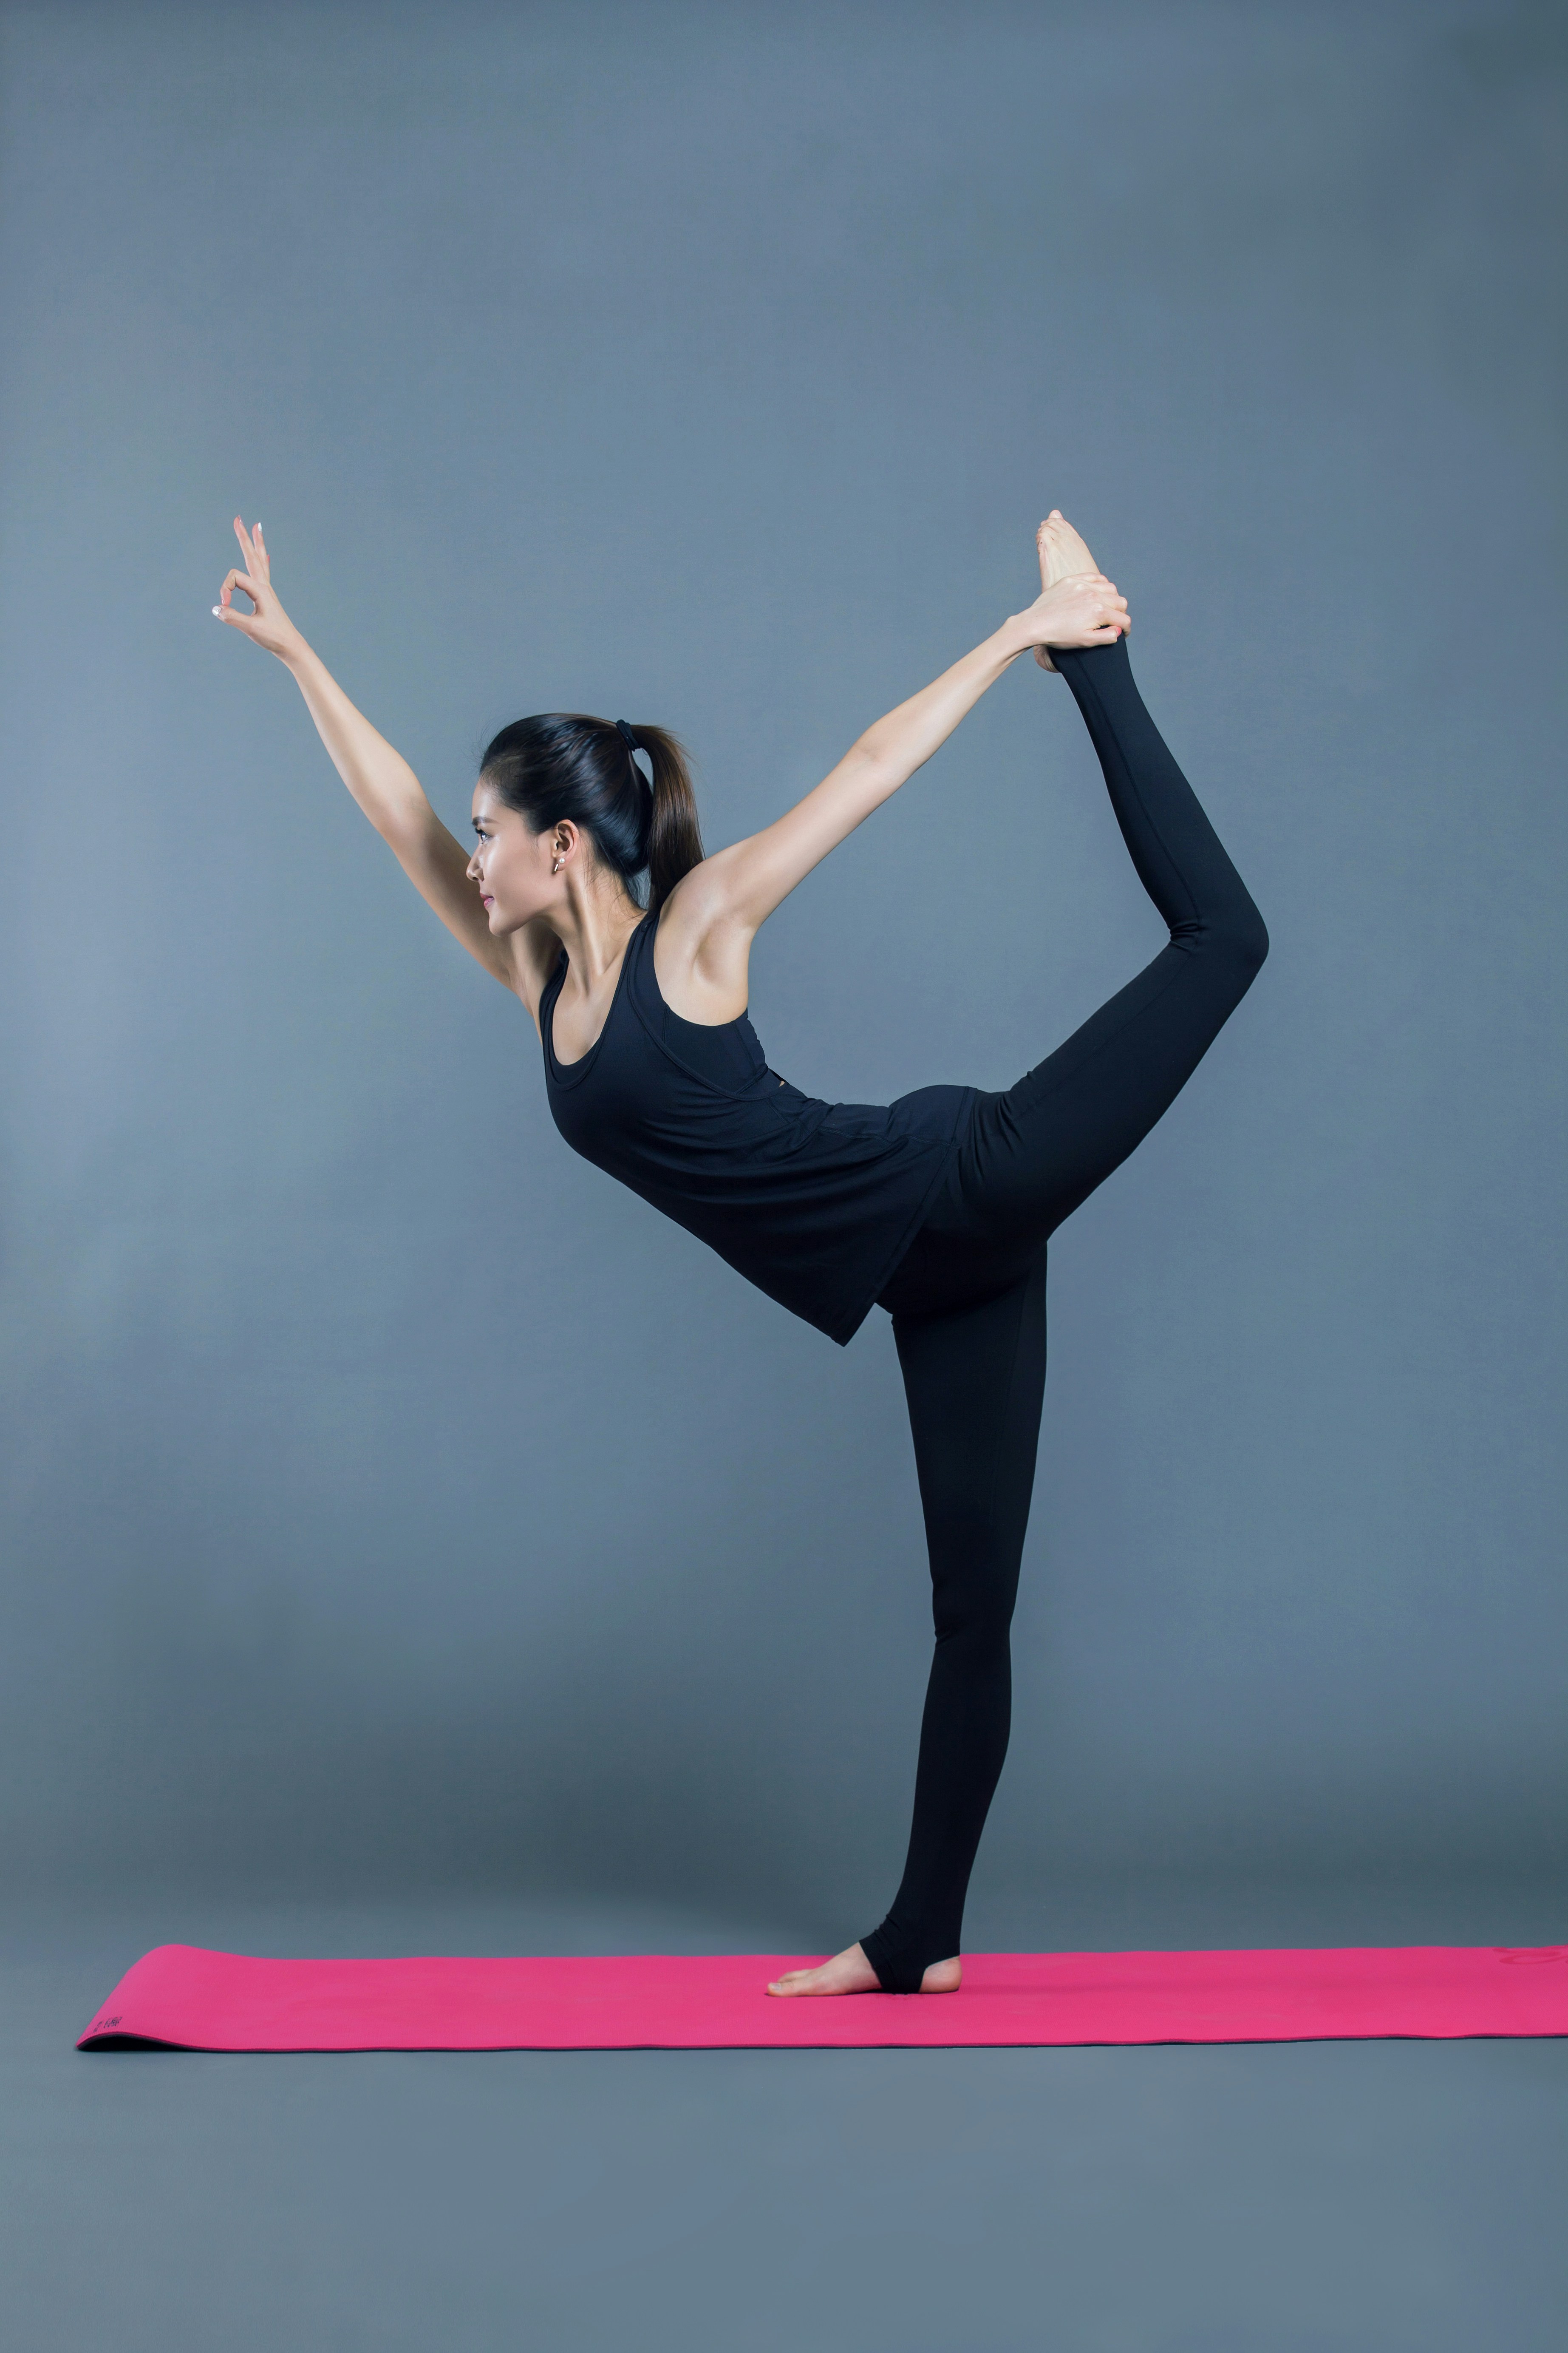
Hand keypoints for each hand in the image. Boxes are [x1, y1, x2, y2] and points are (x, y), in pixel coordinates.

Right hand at [212, 518, 302, 660]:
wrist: (291, 646)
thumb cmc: (274, 637)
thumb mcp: (251, 628)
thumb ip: (232, 617)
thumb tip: (216, 608)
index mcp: (260, 590)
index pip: (233, 578)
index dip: (224, 590)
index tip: (223, 607)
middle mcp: (264, 586)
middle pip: (251, 555)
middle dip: (244, 537)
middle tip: (238, 518)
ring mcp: (266, 590)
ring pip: (259, 560)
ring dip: (256, 543)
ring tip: (256, 527)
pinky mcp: (266, 597)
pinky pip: (264, 572)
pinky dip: (263, 561)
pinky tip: (267, 556)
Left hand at [1013, 568, 1129, 670]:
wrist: (1035, 624)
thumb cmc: (1059, 636)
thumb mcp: (1085, 641)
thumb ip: (1107, 636)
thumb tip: (1118, 630)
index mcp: (1099, 611)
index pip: (1124, 619)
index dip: (1126, 629)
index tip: (1123, 633)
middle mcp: (1094, 594)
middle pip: (1120, 602)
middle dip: (1120, 613)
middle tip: (1113, 621)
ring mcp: (1083, 585)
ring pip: (1110, 588)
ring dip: (1112, 598)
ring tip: (1105, 607)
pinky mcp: (1072, 580)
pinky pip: (1095, 577)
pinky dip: (1100, 584)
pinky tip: (1097, 593)